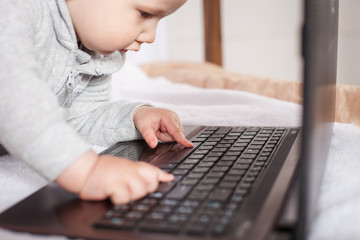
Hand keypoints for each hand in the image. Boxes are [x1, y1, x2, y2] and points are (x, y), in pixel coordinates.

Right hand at [56, 150, 173, 203]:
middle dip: (144, 190)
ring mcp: (122, 177)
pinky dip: (118, 199)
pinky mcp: (113, 185)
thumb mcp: (126, 166)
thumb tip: (166, 177)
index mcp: (134, 165)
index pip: (154, 171)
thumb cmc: (104, 169)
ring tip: (119, 190)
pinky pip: (123, 198)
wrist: (85, 169)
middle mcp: (130, 170)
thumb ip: (144, 171)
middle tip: (131, 188)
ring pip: (139, 192)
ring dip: (129, 196)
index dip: (161, 177)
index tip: (168, 179)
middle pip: (151, 184)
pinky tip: (112, 193)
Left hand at [133, 106, 192, 147]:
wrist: (143, 113)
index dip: (182, 139)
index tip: (189, 145)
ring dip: (165, 136)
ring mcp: (175, 121)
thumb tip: (153, 145)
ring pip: (174, 137)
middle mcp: (174, 118)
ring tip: (158, 130)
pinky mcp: (175, 124)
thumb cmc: (144, 118)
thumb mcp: (144, 128)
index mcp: (168, 116)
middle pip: (175, 136)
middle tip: (156, 131)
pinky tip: (161, 130)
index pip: (176, 131)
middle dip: (165, 137)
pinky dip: (166, 135)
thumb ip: (149, 137)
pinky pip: (173, 135)